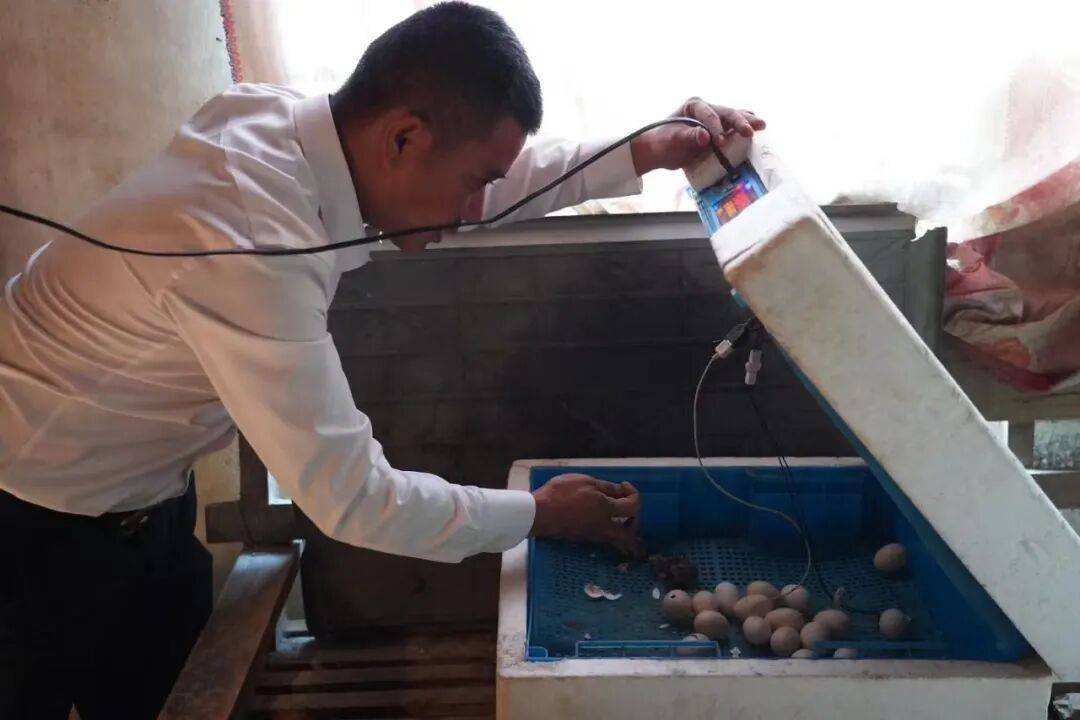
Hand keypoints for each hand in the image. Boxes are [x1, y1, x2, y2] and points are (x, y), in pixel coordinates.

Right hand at [531, 473, 643, 557]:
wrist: (539, 513)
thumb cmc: (560, 493)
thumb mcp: (585, 481)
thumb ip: (606, 487)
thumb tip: (620, 491)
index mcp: (607, 510)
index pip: (633, 506)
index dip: (633, 493)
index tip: (623, 485)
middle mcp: (604, 527)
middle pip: (630, 534)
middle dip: (634, 522)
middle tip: (627, 508)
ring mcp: (594, 535)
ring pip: (617, 539)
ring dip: (622, 528)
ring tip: (617, 514)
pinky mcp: (584, 538)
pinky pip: (604, 538)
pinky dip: (609, 530)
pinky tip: (602, 519)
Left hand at [630, 98, 765, 174]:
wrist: (659, 151)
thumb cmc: (662, 142)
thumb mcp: (672, 140)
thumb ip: (688, 137)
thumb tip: (705, 136)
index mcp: (694, 106)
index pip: (709, 114)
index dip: (716, 127)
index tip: (720, 142)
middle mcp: (706, 109)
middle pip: (727, 113)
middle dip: (740, 121)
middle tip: (751, 130)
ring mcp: (713, 119)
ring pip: (733, 118)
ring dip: (747, 122)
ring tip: (762, 125)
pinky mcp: (717, 131)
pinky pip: (733, 128)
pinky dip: (743, 129)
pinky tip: (755, 130)